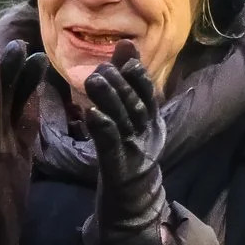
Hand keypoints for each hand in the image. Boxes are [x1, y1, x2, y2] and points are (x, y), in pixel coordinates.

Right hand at [0, 39, 47, 244]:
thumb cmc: (3, 199)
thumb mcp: (20, 155)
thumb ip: (23, 125)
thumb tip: (33, 92)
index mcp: (5, 137)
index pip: (16, 100)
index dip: (23, 76)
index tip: (34, 50)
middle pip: (0, 100)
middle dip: (7, 73)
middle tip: (16, 44)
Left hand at [86, 41, 171, 244]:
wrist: (133, 201)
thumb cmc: (129, 151)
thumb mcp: (132, 115)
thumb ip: (128, 80)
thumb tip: (125, 43)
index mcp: (152, 121)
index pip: (149, 93)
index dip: (139, 75)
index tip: (127, 56)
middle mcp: (147, 134)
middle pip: (136, 105)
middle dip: (121, 85)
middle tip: (101, 70)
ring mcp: (135, 151)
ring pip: (124, 122)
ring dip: (110, 101)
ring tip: (94, 81)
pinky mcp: (119, 167)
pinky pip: (111, 146)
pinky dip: (104, 129)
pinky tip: (92, 115)